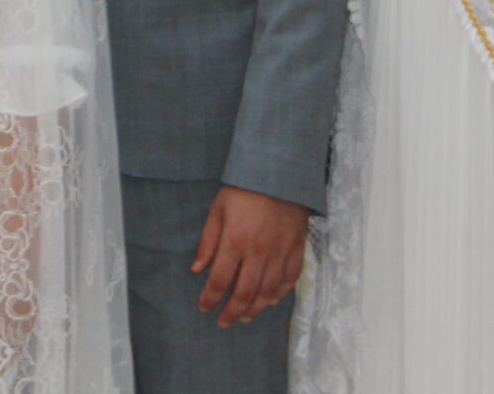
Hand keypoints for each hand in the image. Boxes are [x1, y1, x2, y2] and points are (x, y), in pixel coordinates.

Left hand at [0, 277, 33, 388]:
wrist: (21, 227)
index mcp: (6, 307)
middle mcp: (21, 309)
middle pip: (10, 347)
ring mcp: (30, 303)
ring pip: (20, 338)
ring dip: (7, 355)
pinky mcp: (34, 296)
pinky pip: (26, 326)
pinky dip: (17, 339)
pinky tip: (10, 344)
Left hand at [192, 186, 308, 327]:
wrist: (280, 172)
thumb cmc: (243, 189)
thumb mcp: (217, 210)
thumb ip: (207, 242)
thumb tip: (197, 270)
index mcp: (235, 241)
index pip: (220, 281)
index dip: (210, 299)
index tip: (204, 308)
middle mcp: (258, 252)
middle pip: (244, 293)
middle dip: (231, 312)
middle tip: (224, 322)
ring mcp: (280, 251)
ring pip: (268, 292)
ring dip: (255, 309)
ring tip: (245, 317)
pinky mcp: (297, 248)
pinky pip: (290, 279)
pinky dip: (280, 294)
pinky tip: (271, 301)